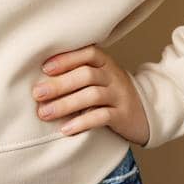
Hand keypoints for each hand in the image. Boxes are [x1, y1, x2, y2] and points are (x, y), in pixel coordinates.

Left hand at [32, 43, 149, 145]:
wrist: (146, 112)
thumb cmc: (111, 93)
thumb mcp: (99, 77)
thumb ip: (77, 74)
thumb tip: (40, 80)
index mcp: (105, 63)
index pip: (87, 54)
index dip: (66, 59)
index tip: (44, 69)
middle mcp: (113, 76)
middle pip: (86, 75)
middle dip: (59, 84)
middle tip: (37, 94)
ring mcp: (120, 96)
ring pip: (92, 95)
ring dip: (66, 104)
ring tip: (44, 113)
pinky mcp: (123, 116)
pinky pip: (102, 117)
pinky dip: (82, 122)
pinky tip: (66, 129)